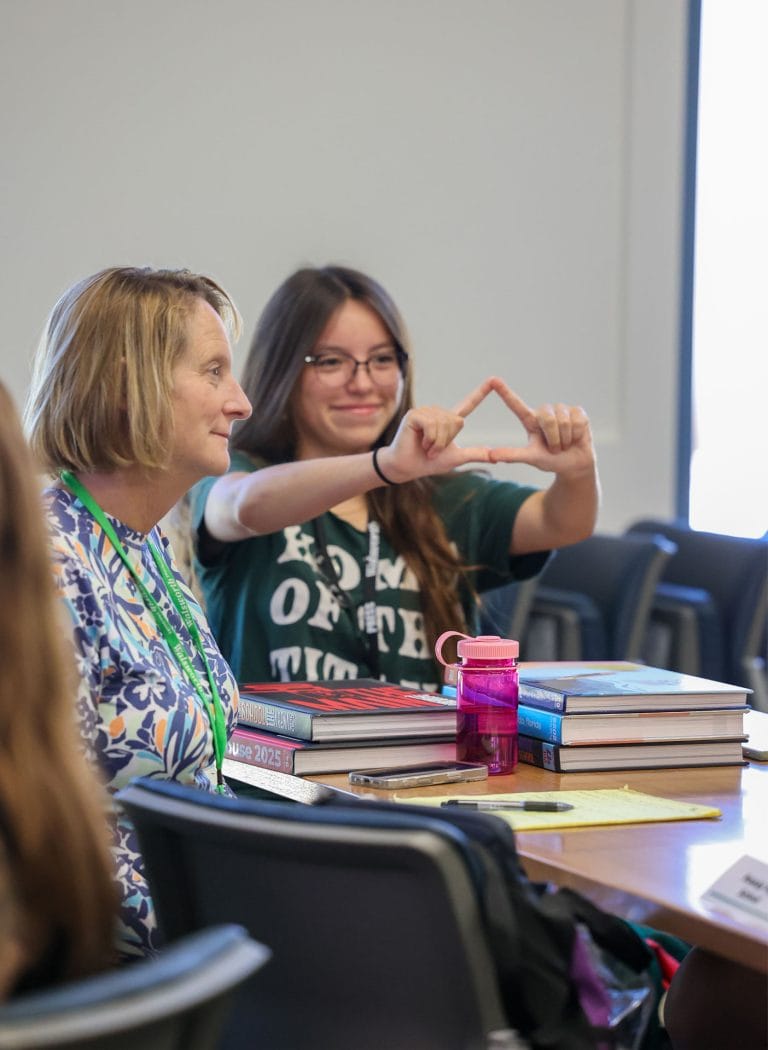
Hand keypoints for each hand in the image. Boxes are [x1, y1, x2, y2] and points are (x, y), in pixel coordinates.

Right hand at [377, 378, 498, 480]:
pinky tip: (420, 443)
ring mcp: (425, 411)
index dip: (481, 393)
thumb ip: (475, 454)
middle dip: (447, 441)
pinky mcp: (414, 414)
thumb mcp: (456, 458)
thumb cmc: (428, 463)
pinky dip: (430, 440)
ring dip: (437, 444)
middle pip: (457, 422)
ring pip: (444, 425)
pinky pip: (432, 426)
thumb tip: (496, 457)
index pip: (468, 404)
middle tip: (433, 449)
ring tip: (426, 448)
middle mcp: (438, 412)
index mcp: (449, 420)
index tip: (494, 379)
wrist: (406, 468)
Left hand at [487, 378, 595, 475]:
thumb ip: (512, 456)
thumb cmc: (550, 460)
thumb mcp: (531, 458)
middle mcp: (545, 412)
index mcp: (530, 420)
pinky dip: (577, 435)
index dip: (505, 392)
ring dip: (565, 439)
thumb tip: (491, 456)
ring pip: (564, 421)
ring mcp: (562, 410)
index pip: (516, 405)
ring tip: (565, 443)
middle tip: (555, 448)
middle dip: (553, 439)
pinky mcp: (578, 411)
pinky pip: (578, 422)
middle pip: (548, 419)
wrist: (573, 464)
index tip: (494, 380)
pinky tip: (576, 437)